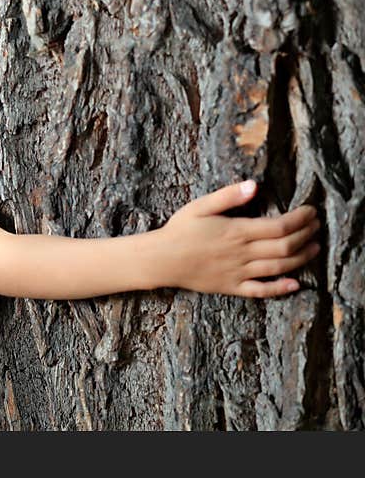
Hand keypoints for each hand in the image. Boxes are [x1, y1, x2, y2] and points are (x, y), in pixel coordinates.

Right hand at [156, 180, 320, 297]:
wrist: (161, 259)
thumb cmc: (179, 230)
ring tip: (313, 248)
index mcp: (236, 231)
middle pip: (285, 246)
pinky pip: (261, 291)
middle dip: (306, 236)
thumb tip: (254, 185)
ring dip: (301, 258)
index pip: (279, 226)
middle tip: (317, 227)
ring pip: (279, 267)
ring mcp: (238, 272)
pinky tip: (296, 284)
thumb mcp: (200, 206)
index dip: (300, 219)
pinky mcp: (232, 287)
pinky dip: (281, 288)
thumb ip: (228, 196)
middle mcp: (242, 253)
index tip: (310, 212)